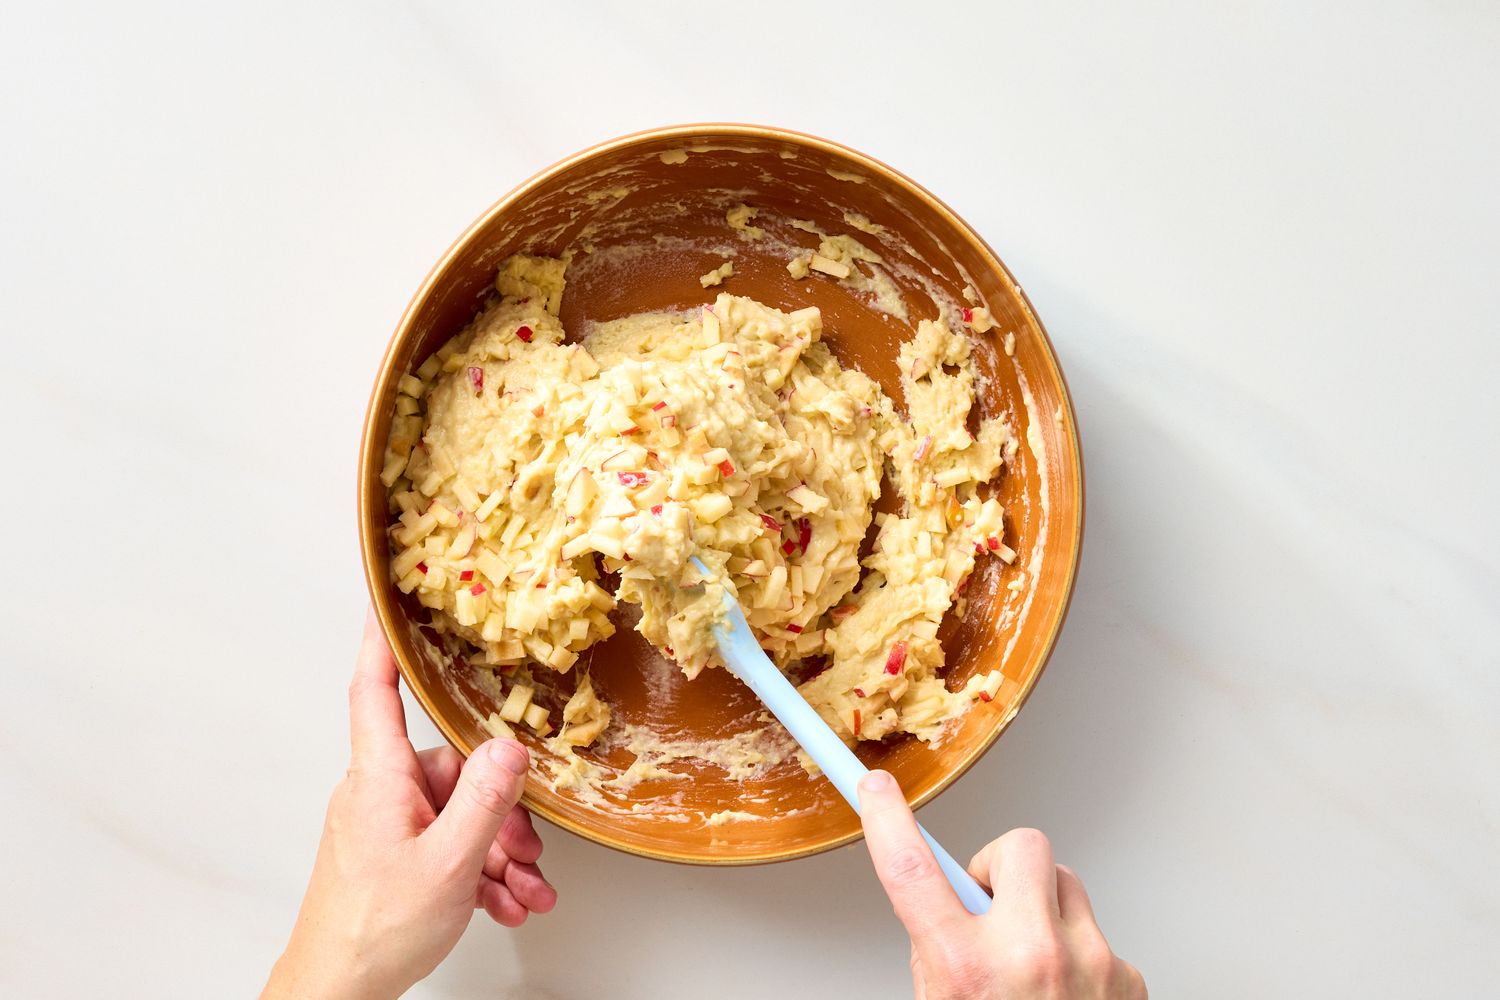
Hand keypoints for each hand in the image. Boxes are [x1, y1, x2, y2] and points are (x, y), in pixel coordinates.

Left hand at [262, 612, 556, 999]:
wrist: (334, 993)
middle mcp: (379, 794)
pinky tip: (506, 900)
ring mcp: (386, 827)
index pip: (375, 691)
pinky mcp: (394, 857)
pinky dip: (481, 871)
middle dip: (499, 812)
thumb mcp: (447, 865)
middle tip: (523, 852)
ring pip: (458, 815)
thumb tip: (510, 747)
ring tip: (522, 889)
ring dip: (499, 852)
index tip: (388, 598)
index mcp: (379, 779)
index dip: (382, 642)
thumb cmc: (373, 931)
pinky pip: (449, 846)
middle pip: (450, 769)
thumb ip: (483, 802)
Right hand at [858, 770, 1144, 998]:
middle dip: (1002, 865)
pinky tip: (1067, 996)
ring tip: (1033, 963)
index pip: (912, 871)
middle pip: (1019, 846)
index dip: (887, 820)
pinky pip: (1097, 934)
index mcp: (966, 971)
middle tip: (990, 900)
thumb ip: (941, 953)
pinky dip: (1080, 956)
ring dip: (1044, 910)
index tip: (877, 789)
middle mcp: (1030, 958)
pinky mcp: (1128, 977)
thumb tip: (951, 905)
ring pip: (1065, 885)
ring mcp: (1089, 964)